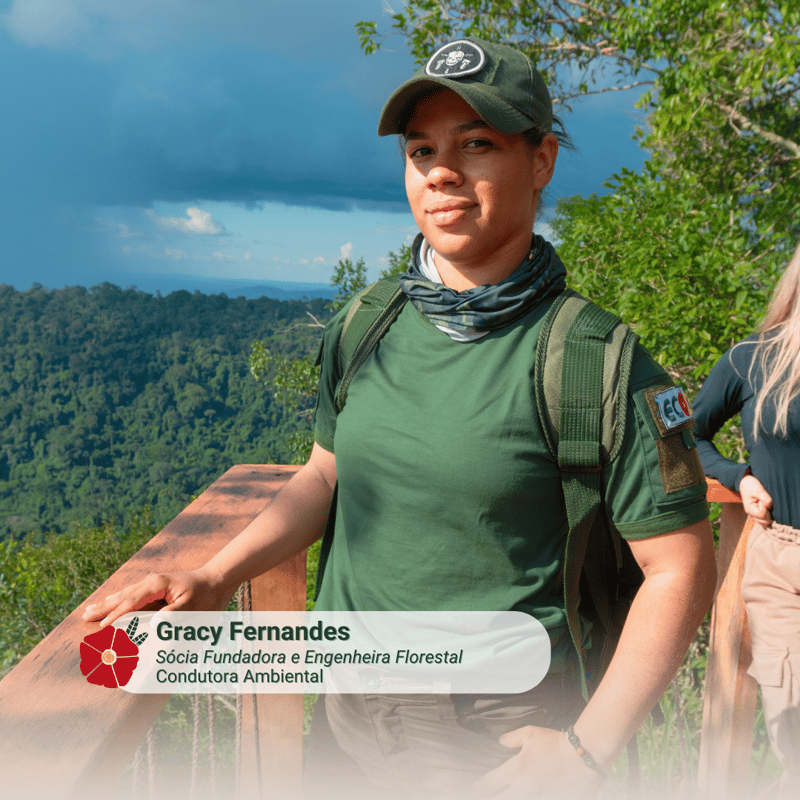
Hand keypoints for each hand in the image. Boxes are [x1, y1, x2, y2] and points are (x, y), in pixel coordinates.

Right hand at [82, 566, 228, 627]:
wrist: (217, 578)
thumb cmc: (206, 595)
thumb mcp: (192, 607)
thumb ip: (173, 616)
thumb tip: (154, 625)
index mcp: (157, 585)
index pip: (131, 602)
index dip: (116, 616)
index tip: (102, 628)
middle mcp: (151, 582)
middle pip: (123, 596)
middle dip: (104, 607)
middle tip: (84, 615)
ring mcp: (153, 583)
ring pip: (125, 594)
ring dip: (108, 603)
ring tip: (91, 610)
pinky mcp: (157, 587)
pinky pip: (133, 595)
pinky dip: (120, 600)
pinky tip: (113, 602)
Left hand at [472, 725, 602, 798]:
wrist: (584, 756)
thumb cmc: (558, 743)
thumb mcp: (531, 733)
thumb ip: (512, 738)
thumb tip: (501, 742)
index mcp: (516, 770)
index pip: (488, 785)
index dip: (479, 788)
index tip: (476, 789)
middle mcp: (524, 788)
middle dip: (492, 796)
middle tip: (493, 792)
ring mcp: (540, 797)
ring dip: (512, 796)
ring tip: (512, 791)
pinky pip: (537, 799)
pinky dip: (532, 795)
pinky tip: (530, 791)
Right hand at [739, 474, 772, 522]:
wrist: (746, 482)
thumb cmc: (751, 485)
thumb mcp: (758, 489)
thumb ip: (765, 498)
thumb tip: (770, 507)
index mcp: (750, 510)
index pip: (763, 515)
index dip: (766, 506)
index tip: (762, 498)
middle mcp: (752, 515)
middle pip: (765, 522)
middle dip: (769, 513)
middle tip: (765, 502)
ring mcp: (756, 515)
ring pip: (767, 522)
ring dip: (770, 514)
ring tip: (766, 504)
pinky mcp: (760, 514)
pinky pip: (768, 519)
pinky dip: (770, 515)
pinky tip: (769, 507)